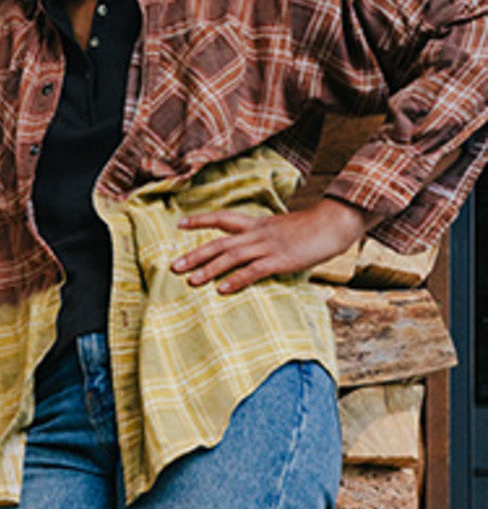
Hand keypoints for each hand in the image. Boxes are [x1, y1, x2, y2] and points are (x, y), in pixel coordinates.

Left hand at [171, 198, 374, 293]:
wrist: (334, 223)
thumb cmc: (310, 230)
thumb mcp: (282, 230)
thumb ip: (264, 239)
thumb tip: (252, 251)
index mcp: (257, 224)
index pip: (223, 218)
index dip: (201, 221)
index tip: (180, 224)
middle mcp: (258, 233)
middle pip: (220, 242)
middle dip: (195, 255)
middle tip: (174, 266)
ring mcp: (268, 246)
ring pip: (232, 257)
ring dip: (209, 269)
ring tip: (191, 280)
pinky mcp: (280, 260)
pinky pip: (253, 271)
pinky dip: (236, 280)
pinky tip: (222, 290)